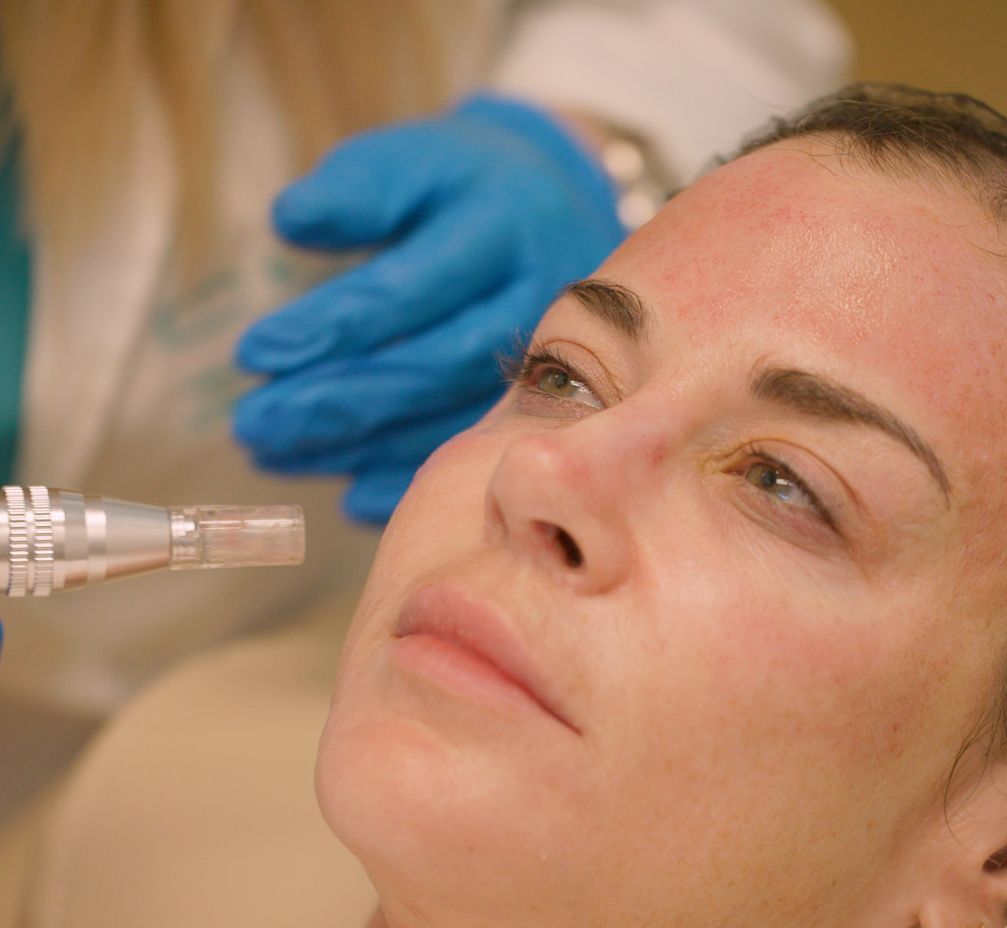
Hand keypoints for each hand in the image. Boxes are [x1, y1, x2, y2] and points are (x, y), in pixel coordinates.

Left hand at [235, 93, 626, 522]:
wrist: (561, 215)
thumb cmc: (468, 187)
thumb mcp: (420, 161)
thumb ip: (359, 187)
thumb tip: (289, 220)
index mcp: (500, 230)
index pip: (404, 291)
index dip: (327, 326)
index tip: (254, 353)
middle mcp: (536, 305)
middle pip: (431, 368)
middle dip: (337, 402)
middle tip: (256, 424)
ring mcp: (553, 366)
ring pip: (451, 420)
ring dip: (361, 447)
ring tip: (278, 453)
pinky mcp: (547, 408)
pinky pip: (477, 456)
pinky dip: (414, 481)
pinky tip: (351, 496)